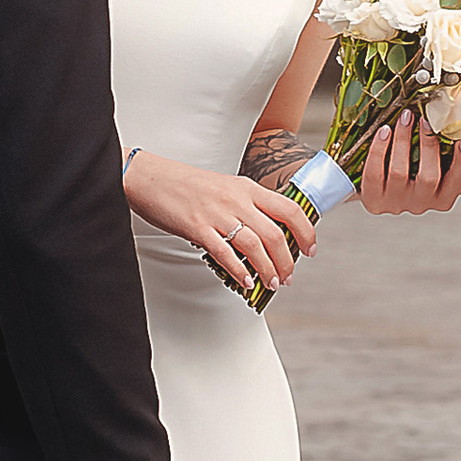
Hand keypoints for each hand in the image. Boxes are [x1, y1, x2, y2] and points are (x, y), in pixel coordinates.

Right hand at [124, 151, 316, 296]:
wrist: (150, 178)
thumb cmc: (186, 185)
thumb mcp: (225, 187)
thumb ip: (247, 205)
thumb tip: (267, 232)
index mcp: (247, 187)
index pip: (290, 208)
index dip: (306, 231)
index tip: (310, 249)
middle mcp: (236, 199)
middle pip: (275, 233)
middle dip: (287, 260)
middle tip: (288, 276)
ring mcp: (217, 214)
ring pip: (255, 246)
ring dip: (267, 269)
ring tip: (271, 283)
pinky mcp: (198, 227)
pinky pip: (225, 254)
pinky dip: (239, 271)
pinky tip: (246, 281)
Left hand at [360, 112, 460, 214]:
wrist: (377, 194)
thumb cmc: (413, 177)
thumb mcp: (437, 175)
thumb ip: (456, 165)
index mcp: (442, 199)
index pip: (457, 183)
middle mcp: (420, 204)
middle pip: (428, 178)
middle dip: (428, 146)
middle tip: (426, 120)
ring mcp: (395, 203)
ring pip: (399, 172)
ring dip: (403, 140)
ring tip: (405, 118)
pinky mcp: (373, 199)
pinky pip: (374, 172)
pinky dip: (378, 149)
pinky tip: (384, 131)